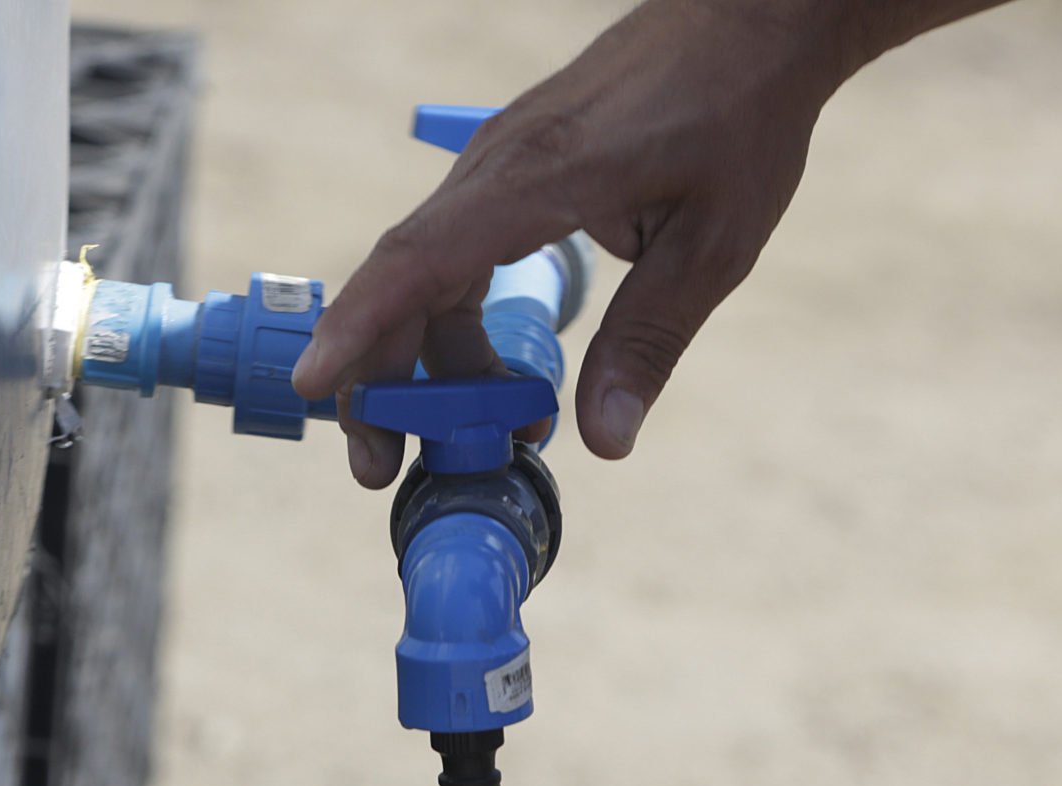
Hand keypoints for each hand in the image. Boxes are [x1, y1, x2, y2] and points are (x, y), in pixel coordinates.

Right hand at [291, 0, 862, 487]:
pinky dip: (457, 324)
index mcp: (540, 177)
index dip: (362, 327)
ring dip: (426, 363)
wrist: (747, 24)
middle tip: (379, 466)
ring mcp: (498, 166)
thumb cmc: (736, 118)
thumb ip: (647, 341)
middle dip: (376, 379)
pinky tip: (498, 380)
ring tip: (471, 437)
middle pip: (402, 278)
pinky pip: (457, 256)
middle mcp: (498, 166)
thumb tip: (605, 441)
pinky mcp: (512, 174)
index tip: (314, 385)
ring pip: (425, 273)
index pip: (422, 257)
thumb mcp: (711, 246)